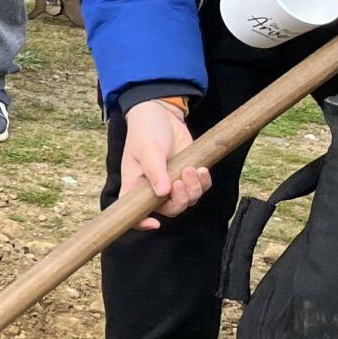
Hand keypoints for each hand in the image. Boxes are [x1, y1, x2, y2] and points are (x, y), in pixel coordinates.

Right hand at [121, 98, 210, 229]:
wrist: (162, 115)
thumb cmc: (145, 131)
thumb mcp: (147, 149)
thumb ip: (155, 171)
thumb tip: (163, 193)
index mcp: (135, 186)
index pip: (134, 213)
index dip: (142, 223)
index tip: (154, 223)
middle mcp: (153, 189)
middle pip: (169, 210)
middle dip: (179, 199)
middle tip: (181, 180)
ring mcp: (172, 184)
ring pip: (187, 201)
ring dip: (193, 189)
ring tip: (192, 169)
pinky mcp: (188, 176)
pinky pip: (200, 190)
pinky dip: (204, 183)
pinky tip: (202, 169)